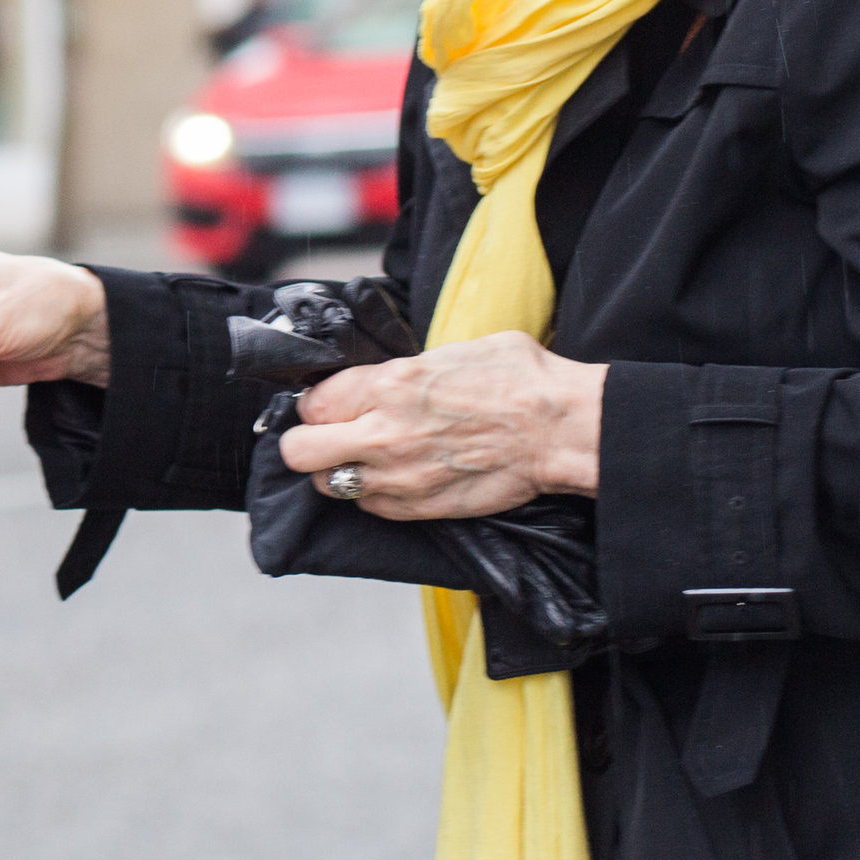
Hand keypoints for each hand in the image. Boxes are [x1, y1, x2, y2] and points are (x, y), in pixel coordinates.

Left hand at [275, 333, 603, 519]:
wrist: (561, 429)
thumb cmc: (518, 379)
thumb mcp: (449, 351)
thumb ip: (399, 371)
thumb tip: (379, 379)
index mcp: (386, 385)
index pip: (310, 404)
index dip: (318, 405)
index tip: (332, 405)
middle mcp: (382, 434)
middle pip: (298, 451)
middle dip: (307, 443)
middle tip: (329, 437)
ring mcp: (398, 477)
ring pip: (328, 485)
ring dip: (338, 472)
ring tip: (365, 460)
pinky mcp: (418, 508)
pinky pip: (369, 508)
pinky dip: (373, 496)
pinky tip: (395, 479)